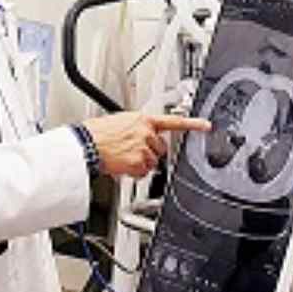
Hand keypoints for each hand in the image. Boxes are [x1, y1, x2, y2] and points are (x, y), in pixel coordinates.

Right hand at [83, 112, 210, 178]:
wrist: (85, 144)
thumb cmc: (97, 133)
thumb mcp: (120, 121)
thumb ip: (137, 127)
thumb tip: (144, 135)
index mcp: (143, 119)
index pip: (173, 121)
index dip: (193, 124)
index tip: (206, 126)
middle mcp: (146, 132)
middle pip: (161, 149)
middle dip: (151, 153)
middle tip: (132, 152)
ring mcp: (143, 147)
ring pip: (152, 162)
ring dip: (141, 163)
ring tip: (123, 158)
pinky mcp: (138, 162)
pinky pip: (143, 173)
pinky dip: (134, 173)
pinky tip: (122, 166)